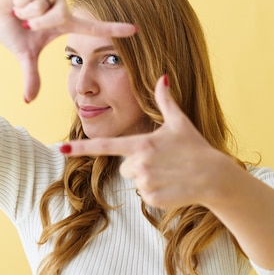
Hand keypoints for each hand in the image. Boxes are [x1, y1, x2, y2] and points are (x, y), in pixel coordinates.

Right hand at [0, 0, 136, 101]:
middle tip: (26, 23)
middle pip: (60, 13)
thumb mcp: (25, 56)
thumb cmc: (12, 34)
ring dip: (27, 10)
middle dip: (39, 21)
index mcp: (64, 24)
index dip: (114, 28)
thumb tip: (28, 101)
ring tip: (20, 11)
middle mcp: (60, 5)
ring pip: (45, 2)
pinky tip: (16, 0)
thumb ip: (31, 76)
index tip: (135, 30)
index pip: (93, 27)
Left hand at [62, 75, 230, 208]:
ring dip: (148, 178)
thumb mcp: (180, 122)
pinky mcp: (152, 198)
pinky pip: (145, 195)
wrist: (214, 177)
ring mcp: (146, 182)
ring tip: (169, 173)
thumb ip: (166, 101)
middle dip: (139, 165)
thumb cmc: (195, 147)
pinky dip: (156, 192)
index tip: (59, 148)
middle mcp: (140, 163)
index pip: (105, 146)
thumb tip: (163, 76)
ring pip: (134, 181)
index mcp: (142, 144)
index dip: (81, 148)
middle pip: (124, 167)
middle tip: (162, 162)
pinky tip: (172, 186)